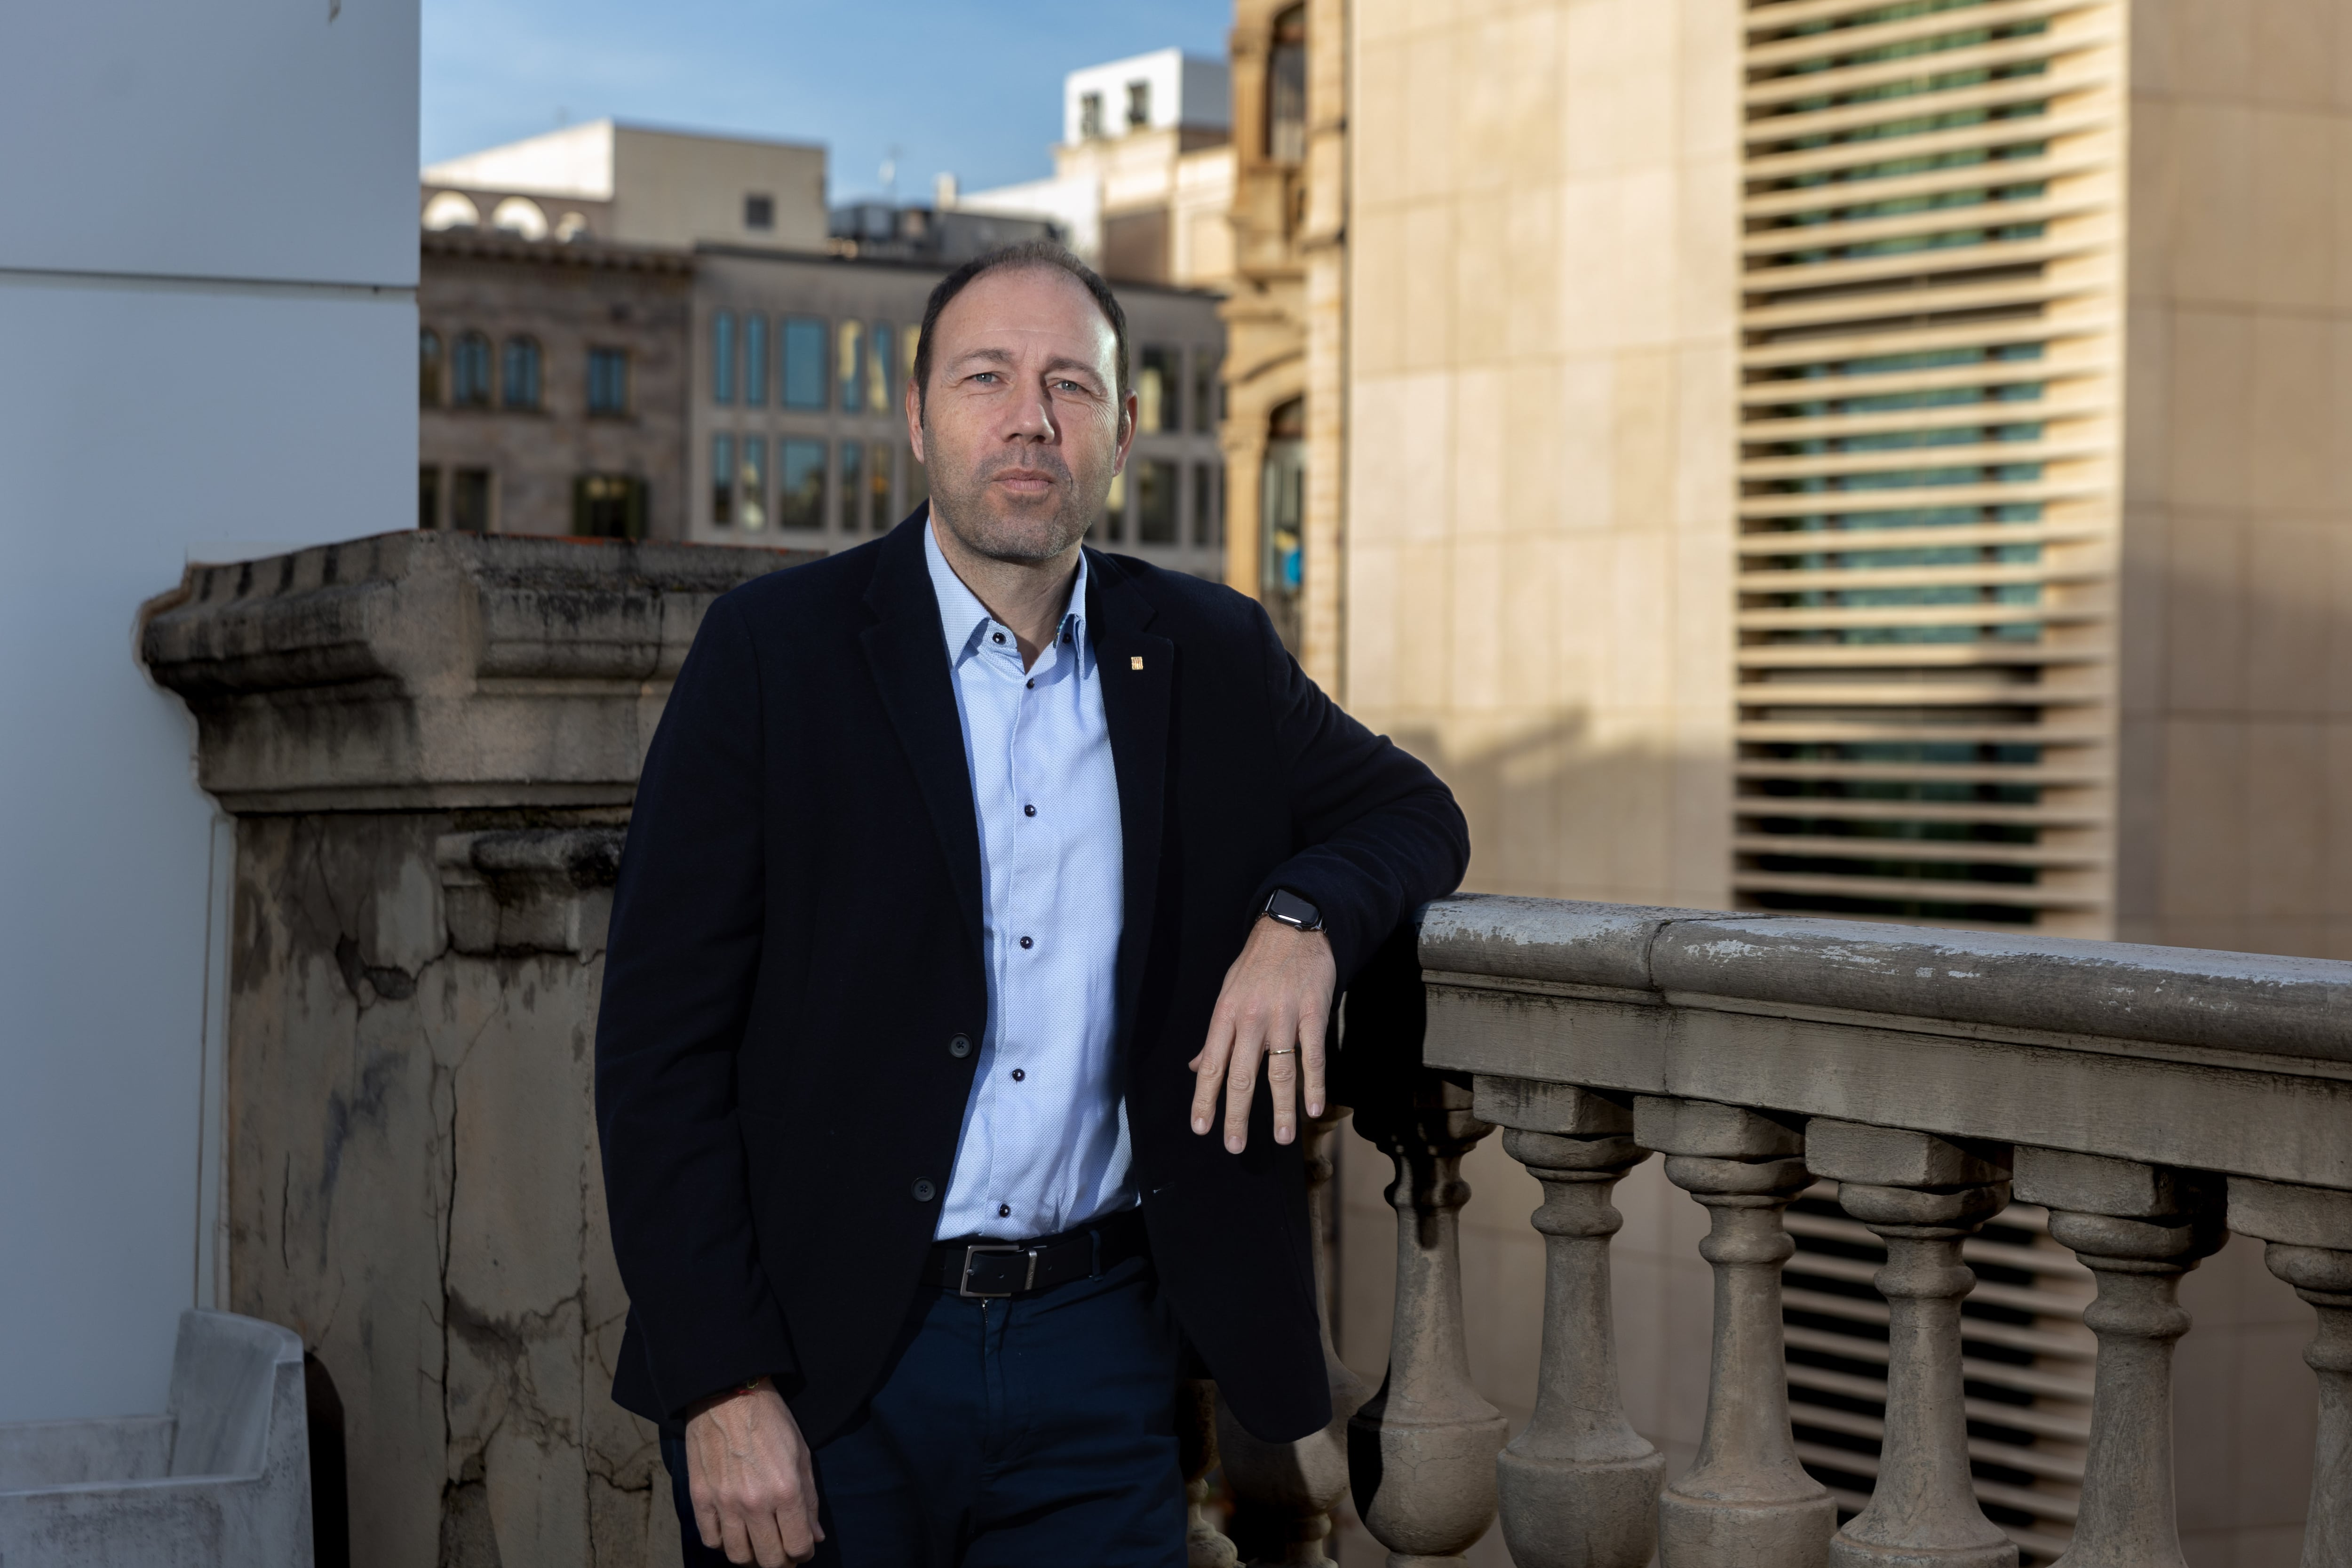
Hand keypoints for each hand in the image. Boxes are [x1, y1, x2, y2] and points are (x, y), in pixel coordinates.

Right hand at [682, 1378, 822, 1565]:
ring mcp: (725, 1503)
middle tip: (783, 1551)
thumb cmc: (771, 1421)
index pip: (798, 1546)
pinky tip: (733, 1532)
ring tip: (759, 1544)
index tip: (803, 1547)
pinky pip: (711, 1540)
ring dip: (752, 1557)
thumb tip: (815, 1537)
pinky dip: (723, 1543)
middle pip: (769, 1560)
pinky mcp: (700, 1498)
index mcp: (786, 1490)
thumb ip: (809, 1501)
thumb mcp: (802, 1454)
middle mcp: (755, 1502)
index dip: (804, 1553)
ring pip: (738, 1556)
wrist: (728, 1395)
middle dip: (781, 1561)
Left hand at [1189, 917, 1336, 1152]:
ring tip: (1284, 1138)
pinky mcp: (1312, 1012)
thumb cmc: (1256, 966)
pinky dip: (1315, 1083)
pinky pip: (1313, 1055)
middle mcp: (1251, 1019)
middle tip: (1235, 1146)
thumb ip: (1214, 1036)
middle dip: (1237, 1115)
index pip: (1210, 1065)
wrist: (1292, 929)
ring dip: (1281, 1108)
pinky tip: (1314, 1108)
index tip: (1201, 1129)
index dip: (1204, 1099)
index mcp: (1225, 1016)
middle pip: (1241, 1075)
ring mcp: (1283, 1016)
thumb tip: (1194, 1067)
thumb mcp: (1227, 994)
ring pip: (1279, 1071)